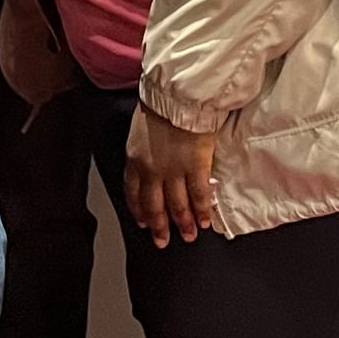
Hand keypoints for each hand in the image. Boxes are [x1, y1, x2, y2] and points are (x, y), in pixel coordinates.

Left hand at [125, 104, 216, 246]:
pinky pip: (198, 195)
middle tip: (163, 241)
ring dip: (183, 223)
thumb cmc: (161, 103)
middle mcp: (151, 171)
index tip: (143, 223)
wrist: (179, 96)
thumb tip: (149, 158)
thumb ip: (143, 149)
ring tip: (189, 235)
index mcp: (134, 159)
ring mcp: (174, 171)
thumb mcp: (141, 127)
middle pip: (154, 205)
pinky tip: (205, 220)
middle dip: (159, 226)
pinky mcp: (196, 167)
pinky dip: (202, 210)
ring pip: (177, 205)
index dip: (139, 211)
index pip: (133, 193)